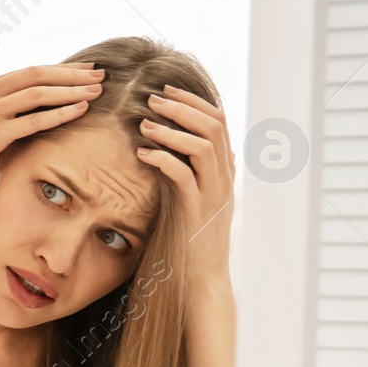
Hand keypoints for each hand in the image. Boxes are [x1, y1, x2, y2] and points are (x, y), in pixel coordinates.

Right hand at [0, 63, 105, 199]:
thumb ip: (1, 115)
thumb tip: (32, 116)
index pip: (29, 71)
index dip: (60, 69)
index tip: (85, 70)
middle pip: (38, 74)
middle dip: (72, 74)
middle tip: (100, 75)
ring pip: (39, 92)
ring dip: (71, 90)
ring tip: (96, 92)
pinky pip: (34, 119)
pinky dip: (60, 113)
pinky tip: (80, 111)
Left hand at [136, 86, 233, 286]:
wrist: (201, 276)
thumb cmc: (190, 236)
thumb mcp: (190, 196)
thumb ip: (188, 170)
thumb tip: (170, 146)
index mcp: (224, 170)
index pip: (219, 122)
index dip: (194, 102)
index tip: (168, 90)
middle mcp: (224, 177)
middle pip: (214, 126)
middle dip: (183, 106)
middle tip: (153, 97)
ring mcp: (214, 193)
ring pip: (204, 147)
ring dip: (173, 129)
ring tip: (145, 123)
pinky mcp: (198, 210)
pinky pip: (184, 177)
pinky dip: (164, 160)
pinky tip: (143, 154)